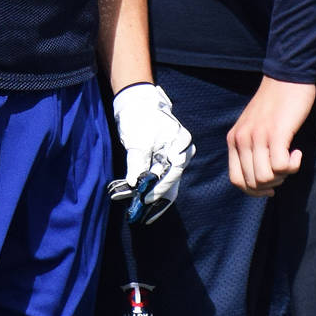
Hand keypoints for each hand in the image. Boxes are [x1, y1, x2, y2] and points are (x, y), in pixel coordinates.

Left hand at [108, 83, 193, 223]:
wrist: (136, 102)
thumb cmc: (140, 117)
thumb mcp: (137, 140)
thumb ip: (137, 162)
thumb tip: (134, 183)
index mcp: (180, 143)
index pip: (174, 171)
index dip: (160, 187)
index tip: (146, 199)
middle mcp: (181, 150)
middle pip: (172, 179)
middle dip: (157, 196)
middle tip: (143, 213)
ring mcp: (174, 154)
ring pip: (167, 180)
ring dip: (154, 194)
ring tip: (141, 211)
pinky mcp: (163, 158)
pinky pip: (161, 176)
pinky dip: (151, 186)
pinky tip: (141, 198)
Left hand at [227, 77, 315, 194]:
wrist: (287, 77)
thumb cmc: (274, 104)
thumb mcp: (253, 126)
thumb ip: (251, 148)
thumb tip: (259, 178)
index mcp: (234, 139)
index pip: (236, 180)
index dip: (254, 191)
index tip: (270, 187)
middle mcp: (242, 139)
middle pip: (252, 183)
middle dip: (272, 184)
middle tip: (284, 169)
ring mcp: (258, 136)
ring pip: (266, 178)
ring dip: (283, 175)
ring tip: (290, 159)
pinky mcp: (276, 133)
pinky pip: (281, 166)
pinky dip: (293, 165)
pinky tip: (297, 152)